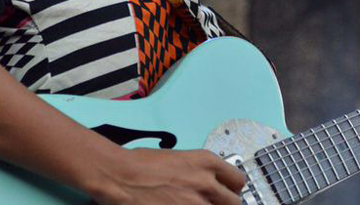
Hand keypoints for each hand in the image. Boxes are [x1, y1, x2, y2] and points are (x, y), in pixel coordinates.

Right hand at [90, 147, 245, 204]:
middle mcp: (206, 181)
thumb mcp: (180, 159)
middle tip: (212, 204)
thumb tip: (210, 185)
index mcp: (206, 161)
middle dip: (225, 204)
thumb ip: (200, 172)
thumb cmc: (142, 164)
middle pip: (234, 202)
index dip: (232, 189)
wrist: (122, 176)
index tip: (227, 193)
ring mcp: (195, 202)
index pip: (238, 180)